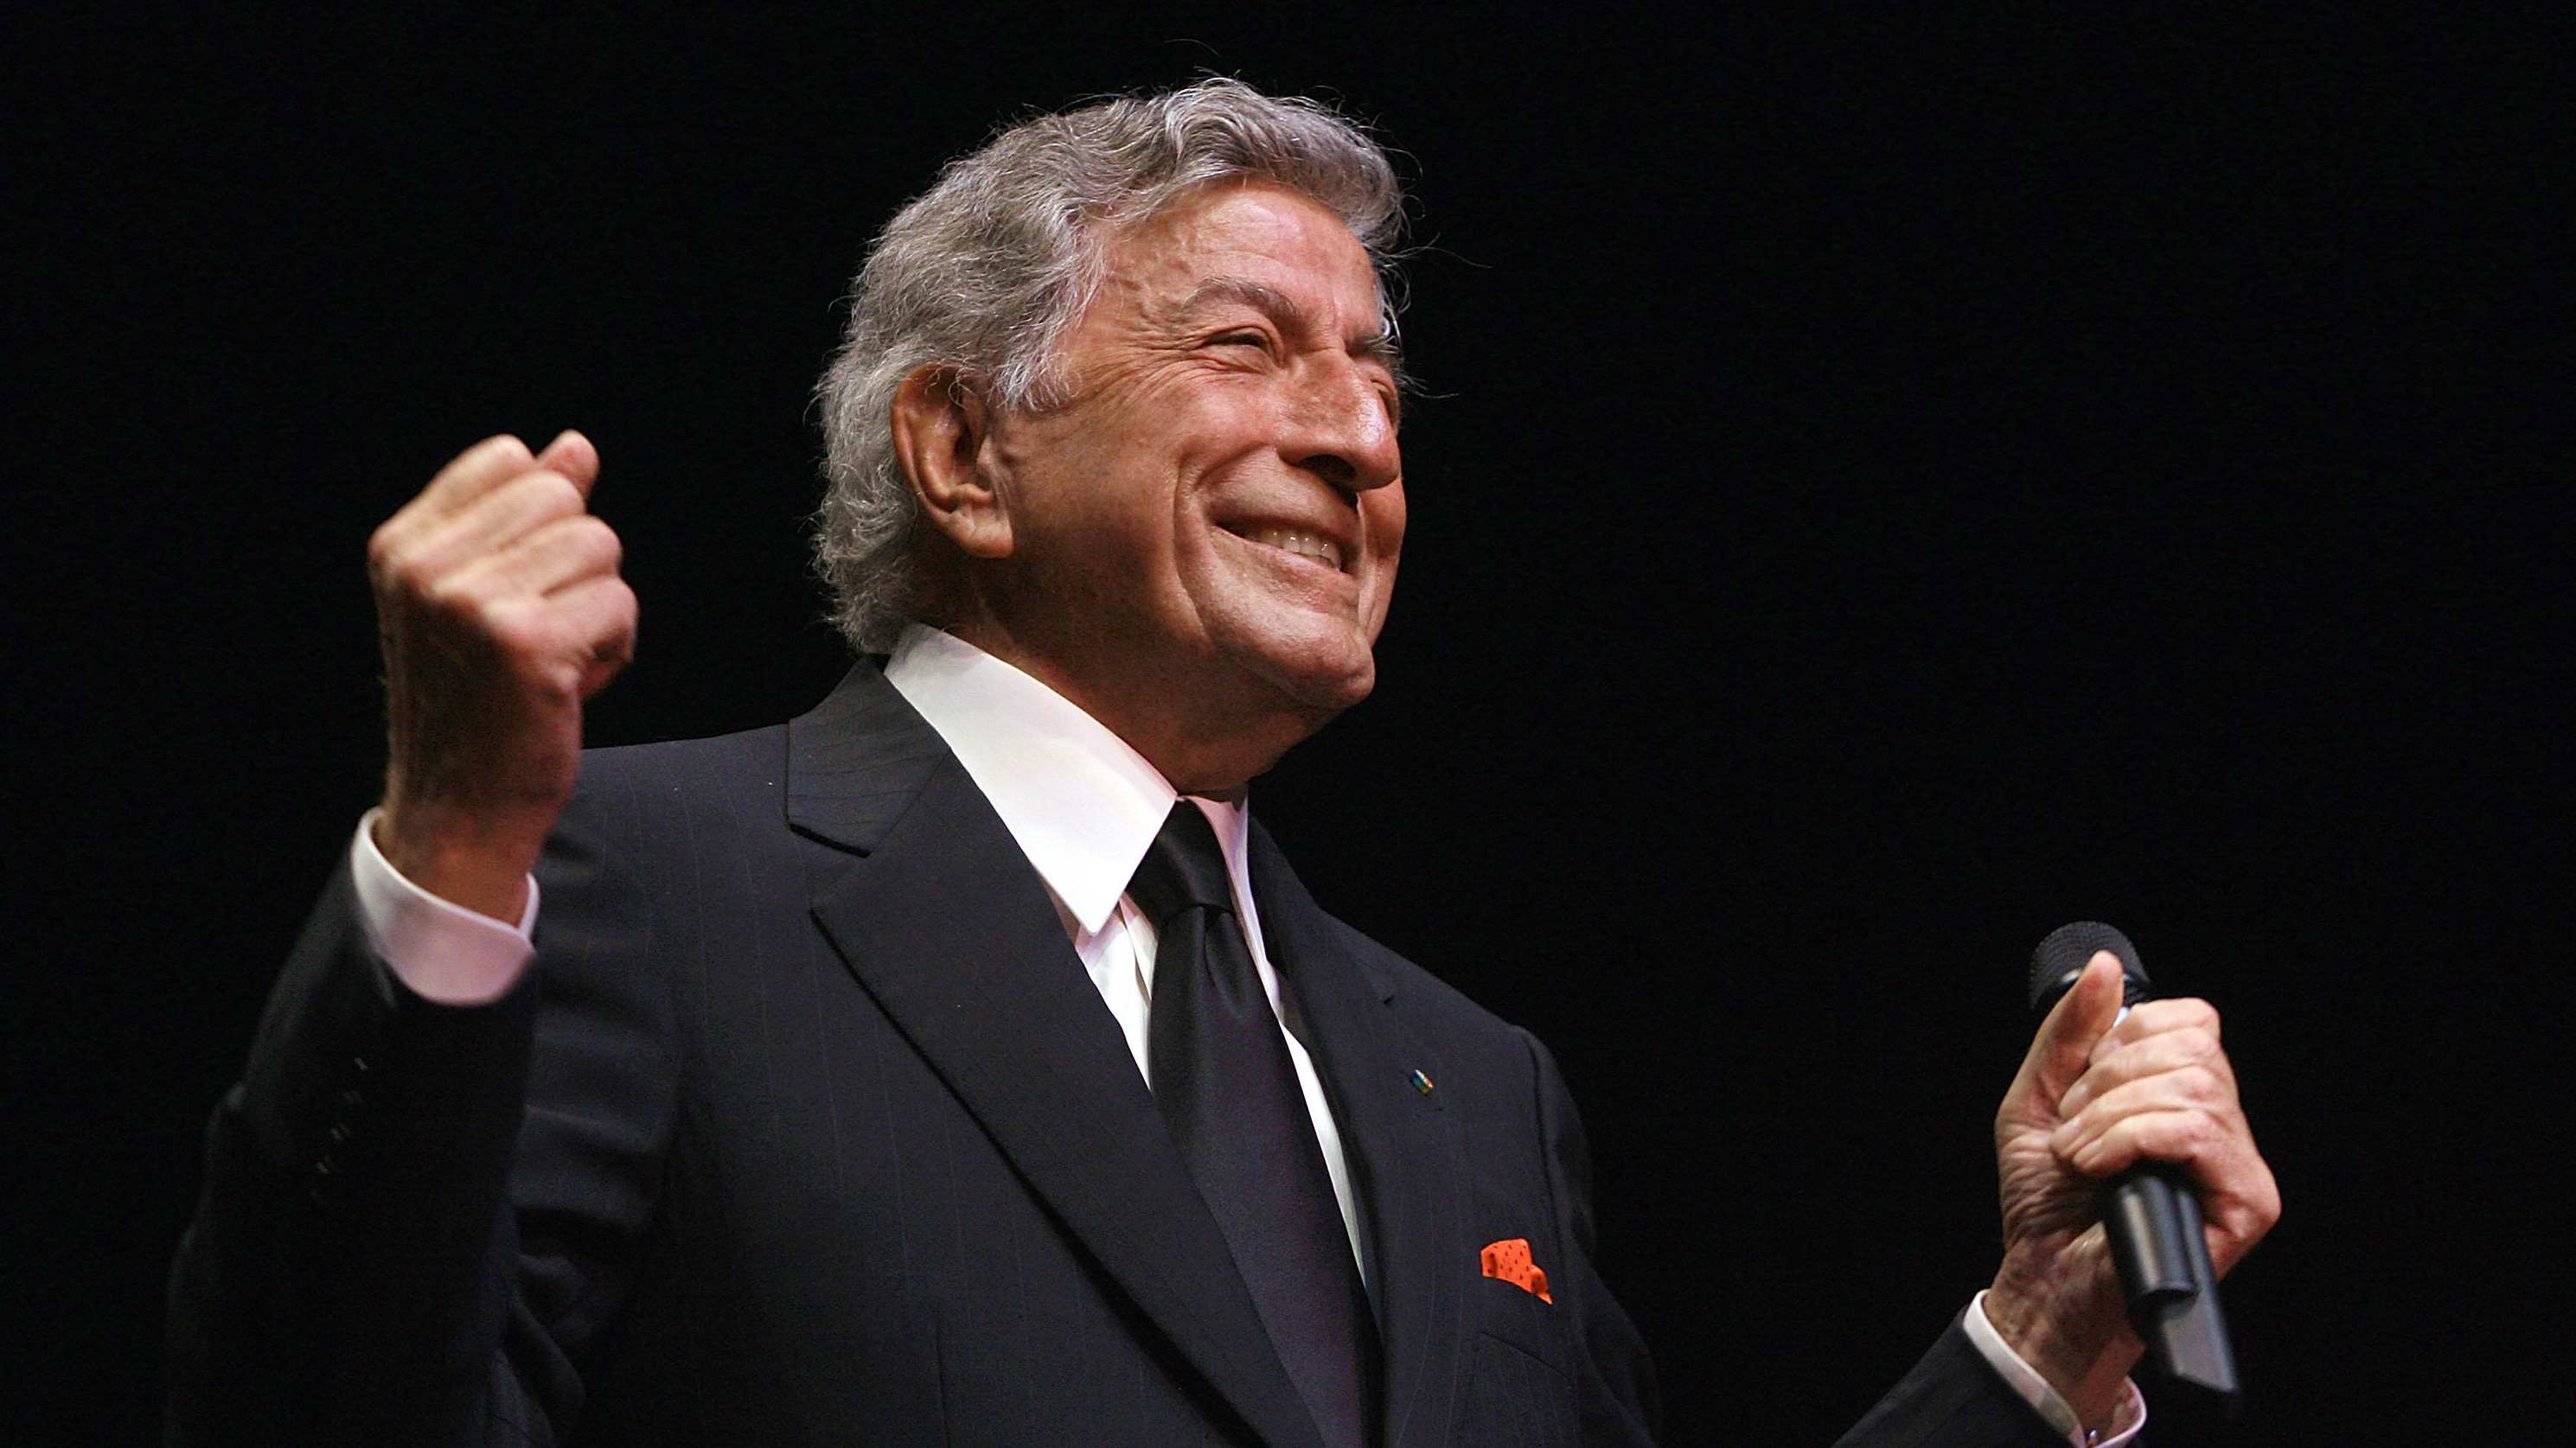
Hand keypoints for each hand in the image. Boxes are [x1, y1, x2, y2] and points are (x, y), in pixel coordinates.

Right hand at [368, 432, 634, 920]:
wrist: (457, 808)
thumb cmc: (476, 703)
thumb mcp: (482, 595)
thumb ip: (524, 515)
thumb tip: (575, 446)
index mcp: (404, 545)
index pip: (510, 461)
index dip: (541, 521)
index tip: (516, 586)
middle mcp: (426, 566)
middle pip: (566, 502)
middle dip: (577, 566)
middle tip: (538, 632)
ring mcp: (471, 602)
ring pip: (600, 547)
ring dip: (598, 608)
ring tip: (553, 660)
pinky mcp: (525, 643)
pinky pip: (619, 604)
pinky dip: (614, 649)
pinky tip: (569, 686)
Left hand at [1984, 954, 2280, 1427]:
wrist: (2044, 1280)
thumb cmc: (2046, 1203)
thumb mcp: (2040, 1098)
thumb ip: (2071, 1032)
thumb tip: (2108, 966)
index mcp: (2186, 1097)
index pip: (2192, 1021)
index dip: (2127, 1040)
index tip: (2081, 1089)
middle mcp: (2223, 1127)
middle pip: (2193, 1048)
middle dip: (2108, 1080)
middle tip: (2074, 1132)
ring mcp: (2240, 1166)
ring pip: (2192, 1088)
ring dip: (2109, 1117)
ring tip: (2081, 1158)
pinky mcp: (2248, 1204)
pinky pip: (2196, 1133)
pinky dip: (2128, 1140)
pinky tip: (2098, 1172)